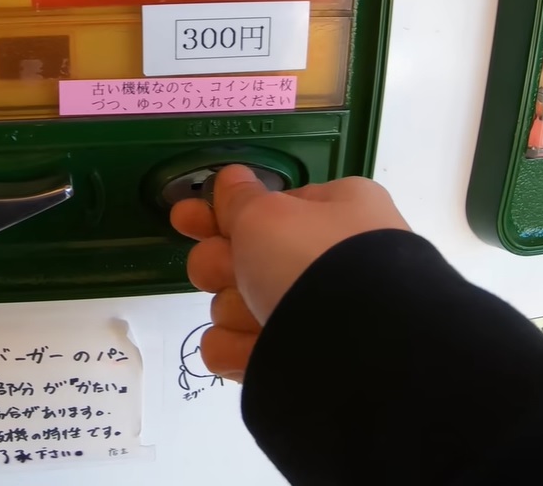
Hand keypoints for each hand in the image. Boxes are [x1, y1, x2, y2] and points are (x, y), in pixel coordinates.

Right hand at [170, 165, 410, 380]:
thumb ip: (239, 198)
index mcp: (337, 214)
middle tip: (223, 271)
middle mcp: (329, 263)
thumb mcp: (267, 214)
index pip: (268, 209)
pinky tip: (250, 348)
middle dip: (221, 265)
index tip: (185, 218)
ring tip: (254, 315)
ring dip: (234, 309)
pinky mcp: (297, 365)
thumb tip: (232, 179)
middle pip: (245, 259)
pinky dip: (238, 350)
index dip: (223, 214)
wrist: (356, 351)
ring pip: (240, 306)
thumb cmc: (313, 260)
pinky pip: (243, 350)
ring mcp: (313, 317)